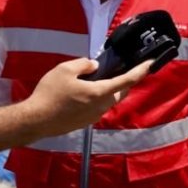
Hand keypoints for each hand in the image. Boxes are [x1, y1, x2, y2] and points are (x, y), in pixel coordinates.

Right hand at [24, 58, 153, 136]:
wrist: (35, 120)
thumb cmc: (50, 93)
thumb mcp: (65, 69)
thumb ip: (84, 64)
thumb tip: (95, 67)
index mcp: (100, 92)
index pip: (127, 80)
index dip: (141, 71)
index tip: (151, 64)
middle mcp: (101, 106)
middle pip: (120, 92)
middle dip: (123, 81)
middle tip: (118, 70)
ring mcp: (94, 116)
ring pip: (109, 101)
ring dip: (108, 91)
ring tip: (94, 80)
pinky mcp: (85, 122)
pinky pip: (97, 108)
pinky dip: (96, 99)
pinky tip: (82, 94)